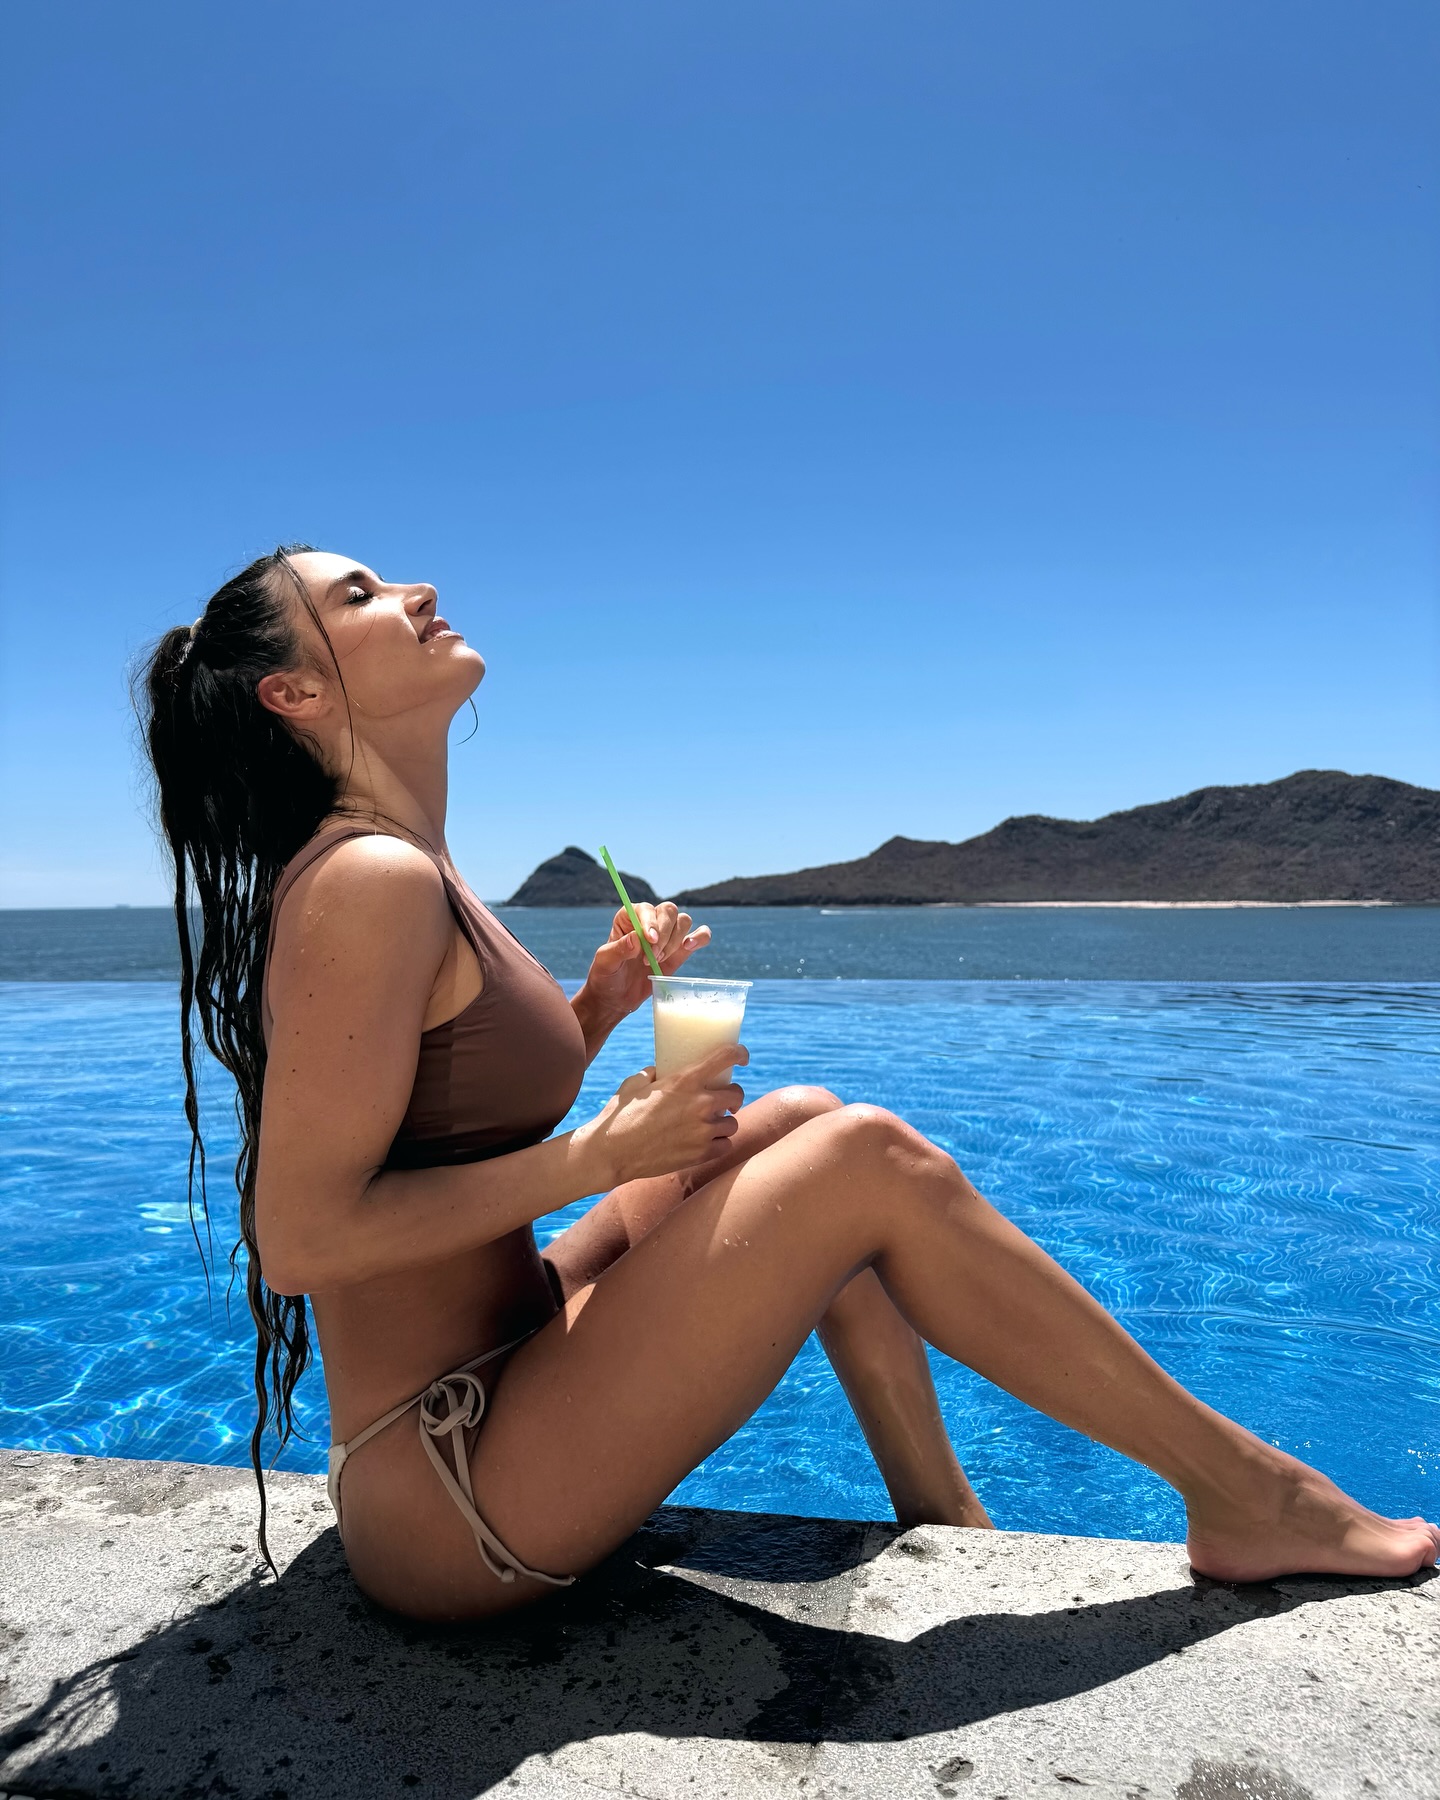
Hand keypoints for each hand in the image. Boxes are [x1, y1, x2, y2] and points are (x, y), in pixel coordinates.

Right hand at [575, 1042, 748, 1187]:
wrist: (612, 1152)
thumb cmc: (620, 1115)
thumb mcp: (635, 1084)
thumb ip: (653, 1073)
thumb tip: (661, 1070)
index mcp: (685, 1080)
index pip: (726, 1057)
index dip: (740, 1053)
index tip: (742, 1057)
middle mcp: (700, 1104)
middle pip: (737, 1094)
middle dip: (733, 1095)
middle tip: (724, 1099)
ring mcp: (703, 1131)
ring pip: (733, 1123)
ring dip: (724, 1121)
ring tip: (711, 1124)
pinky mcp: (701, 1154)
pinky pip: (725, 1145)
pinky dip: (719, 1143)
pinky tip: (707, 1142)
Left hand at [581, 901, 711, 1021]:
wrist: (616, 997)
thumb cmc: (606, 976)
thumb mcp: (605, 963)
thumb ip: (618, 949)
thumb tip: (636, 939)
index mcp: (628, 918)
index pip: (646, 909)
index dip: (651, 922)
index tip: (650, 940)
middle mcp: (650, 921)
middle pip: (669, 912)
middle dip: (665, 934)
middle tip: (652, 957)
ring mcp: (667, 935)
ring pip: (683, 922)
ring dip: (676, 941)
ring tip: (659, 960)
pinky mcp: (680, 951)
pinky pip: (699, 935)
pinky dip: (701, 937)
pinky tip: (690, 946)